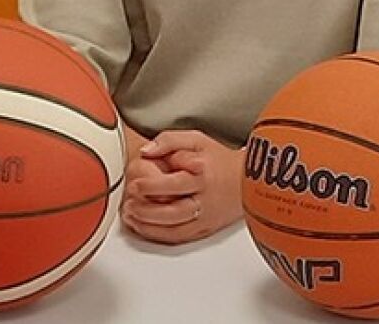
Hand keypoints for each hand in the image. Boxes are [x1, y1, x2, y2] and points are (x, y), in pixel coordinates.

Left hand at [121, 130, 243, 244]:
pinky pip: (179, 238)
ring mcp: (205, 217)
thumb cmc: (219, 159)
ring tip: (131, 215)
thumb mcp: (197, 139)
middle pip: (173, 211)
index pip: (174, 183)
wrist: (249, 181)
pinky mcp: (205, 229)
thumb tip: (146, 152)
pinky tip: (143, 227)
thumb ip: (169, 140)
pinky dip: (158, 235)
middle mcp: (205, 198)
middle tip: (129, 203)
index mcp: (202, 174)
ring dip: (149, 225)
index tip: (135, 184)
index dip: (151, 185)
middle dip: (146, 210)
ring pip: (174, 229)